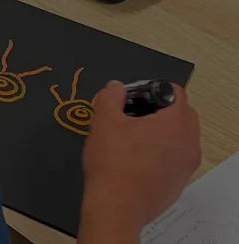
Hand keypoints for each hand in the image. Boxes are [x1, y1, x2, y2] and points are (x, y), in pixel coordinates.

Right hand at [78, 81, 200, 241]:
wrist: (116, 206)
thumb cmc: (114, 163)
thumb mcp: (104, 118)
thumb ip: (111, 95)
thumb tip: (116, 88)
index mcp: (176, 125)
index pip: (176, 93)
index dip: (153, 89)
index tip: (135, 97)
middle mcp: (189, 145)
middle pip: (183, 115)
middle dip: (161, 110)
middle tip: (134, 114)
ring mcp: (186, 167)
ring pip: (180, 138)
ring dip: (162, 131)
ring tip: (133, 136)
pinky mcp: (179, 183)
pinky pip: (176, 158)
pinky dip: (162, 152)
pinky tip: (137, 157)